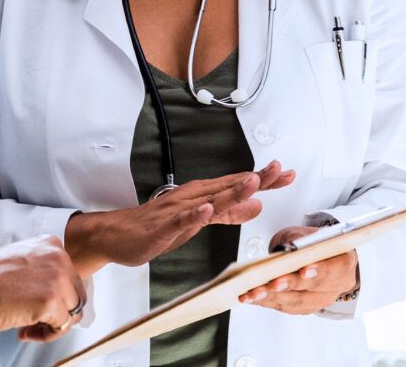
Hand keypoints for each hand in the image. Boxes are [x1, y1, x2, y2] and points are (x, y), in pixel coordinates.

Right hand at [0, 235, 85, 341]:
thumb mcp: (19, 261)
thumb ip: (41, 270)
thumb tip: (57, 292)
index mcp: (49, 243)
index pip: (70, 275)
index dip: (56, 295)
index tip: (37, 302)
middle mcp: (57, 256)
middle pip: (76, 294)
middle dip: (58, 311)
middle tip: (34, 322)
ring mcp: (57, 278)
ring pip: (73, 312)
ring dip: (52, 324)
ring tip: (28, 327)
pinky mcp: (52, 301)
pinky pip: (62, 327)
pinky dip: (45, 335)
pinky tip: (25, 331)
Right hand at [65, 161, 294, 276]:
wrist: (119, 235)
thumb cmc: (158, 226)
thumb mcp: (200, 220)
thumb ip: (229, 213)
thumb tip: (257, 206)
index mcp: (203, 195)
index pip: (238, 184)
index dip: (264, 180)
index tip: (286, 174)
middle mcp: (193, 197)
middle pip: (228, 186)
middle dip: (255, 178)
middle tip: (278, 170)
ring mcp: (178, 210)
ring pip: (208, 199)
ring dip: (231, 191)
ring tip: (251, 183)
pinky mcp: (163, 225)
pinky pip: (181, 219)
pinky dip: (196, 213)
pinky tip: (207, 208)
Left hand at [236, 225, 357, 314]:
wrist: (321, 256)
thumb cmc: (315, 244)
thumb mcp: (309, 233)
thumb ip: (299, 239)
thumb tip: (285, 248)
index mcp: (344, 262)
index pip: (334, 269)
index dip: (319, 271)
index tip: (304, 271)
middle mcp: (336, 285)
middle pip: (312, 289)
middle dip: (289, 286)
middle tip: (270, 283)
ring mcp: (321, 299)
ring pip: (297, 302)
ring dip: (272, 298)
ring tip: (251, 293)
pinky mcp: (306, 308)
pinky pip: (286, 307)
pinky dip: (267, 302)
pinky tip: (251, 297)